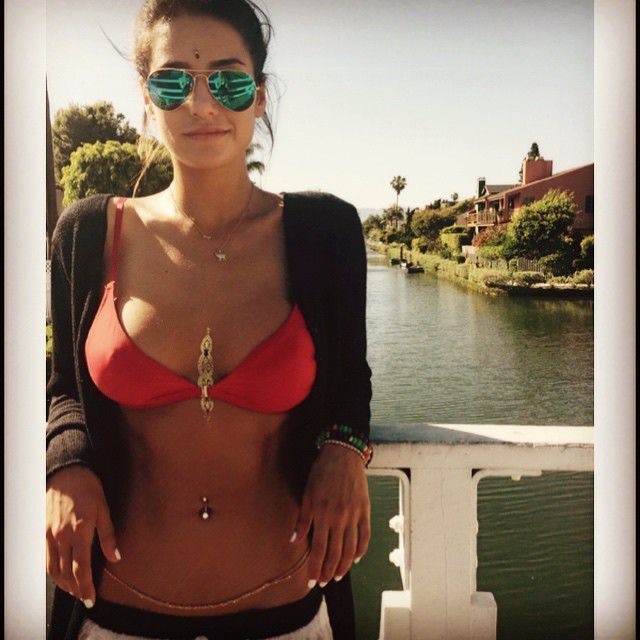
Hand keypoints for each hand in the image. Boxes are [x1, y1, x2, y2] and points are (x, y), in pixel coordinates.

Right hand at [46, 465, 120, 605]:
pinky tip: (62, 574)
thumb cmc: (89, 489)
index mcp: (80, 532)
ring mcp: (50, 535)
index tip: (91, 599)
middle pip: (66, 573)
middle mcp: (61, 537)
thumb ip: (109, 535)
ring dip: (63, 583)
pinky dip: (54, 571)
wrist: (67, 474)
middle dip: (75, 589)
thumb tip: (116, 557)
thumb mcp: (104, 509)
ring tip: (75, 590)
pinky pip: (47, 559)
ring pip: (53, 569)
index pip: (81, 568)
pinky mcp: (43, 532)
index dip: (85, 587)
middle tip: (85, 597)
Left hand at [290, 443, 370, 586]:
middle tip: (323, 583)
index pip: (319, 549)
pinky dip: (361, 550)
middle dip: (329, 571)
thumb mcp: (307, 493)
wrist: (343, 454)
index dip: (315, 568)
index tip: (311, 582)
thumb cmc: (321, 472)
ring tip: (338, 576)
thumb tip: (293, 541)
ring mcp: (354, 514)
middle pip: (335, 553)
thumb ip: (302, 519)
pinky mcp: (365, 510)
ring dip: (344, 565)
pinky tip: (356, 559)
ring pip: (351, 548)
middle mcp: (339, 517)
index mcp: (322, 513)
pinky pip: (365, 535)